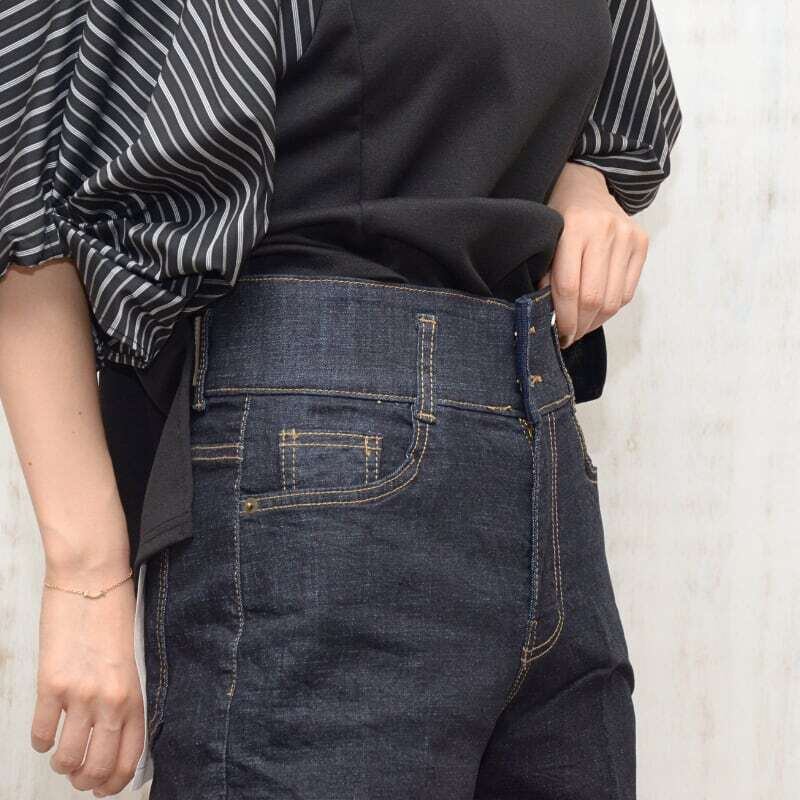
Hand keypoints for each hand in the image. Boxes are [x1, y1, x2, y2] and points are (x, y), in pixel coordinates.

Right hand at [31, 557, 143, 796]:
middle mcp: (110, 700)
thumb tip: (111, 738)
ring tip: (61, 753)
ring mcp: (79, 694)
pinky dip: (39, 741)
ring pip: (66, 759)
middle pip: (96, 768)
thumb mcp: (130, 661)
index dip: (114, 783)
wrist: (91, 580)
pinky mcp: (50, 684)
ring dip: (61, 764)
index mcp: (134, 694)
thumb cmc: (113, 617)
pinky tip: (44, 731)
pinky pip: (40, 734)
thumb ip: (124, 699)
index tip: (104, 788)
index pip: (128, 757)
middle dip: (85, 781)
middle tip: (78, 775)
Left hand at [542, 162, 648, 347]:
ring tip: (582, 327)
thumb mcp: (545, 239)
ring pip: (613, 299)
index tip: (558, 335)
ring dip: (596, 322)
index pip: (569, 288)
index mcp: (574, 228)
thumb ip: (546, 273)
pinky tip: (597, 313)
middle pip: (594, 297)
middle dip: (580, 325)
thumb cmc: (557, 215)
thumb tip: (550, 317)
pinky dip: (611, 308)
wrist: (586, 184)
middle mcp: (605, 231)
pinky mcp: (641, 243)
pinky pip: (627, 291)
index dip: (564, 318)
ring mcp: (627, 236)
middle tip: (569, 336)